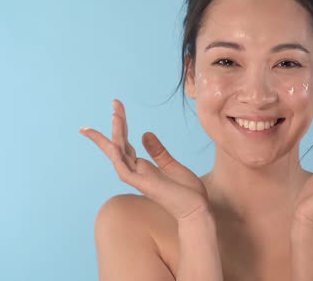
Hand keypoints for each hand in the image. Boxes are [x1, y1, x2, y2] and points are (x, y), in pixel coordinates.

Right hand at [79, 99, 209, 221]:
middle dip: (117, 123)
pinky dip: (118, 156)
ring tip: (116, 114)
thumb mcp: (173, 165)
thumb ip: (158, 151)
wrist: (196, 210)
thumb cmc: (187, 192)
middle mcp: (136, 171)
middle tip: (115, 102)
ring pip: (119, 153)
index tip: (116, 110)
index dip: (120, 127)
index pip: (125, 144)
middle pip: (119, 144)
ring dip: (116, 134)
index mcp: (143, 167)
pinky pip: (124, 169)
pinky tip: (115, 142)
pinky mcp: (143, 185)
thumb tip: (144, 133)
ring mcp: (137, 178)